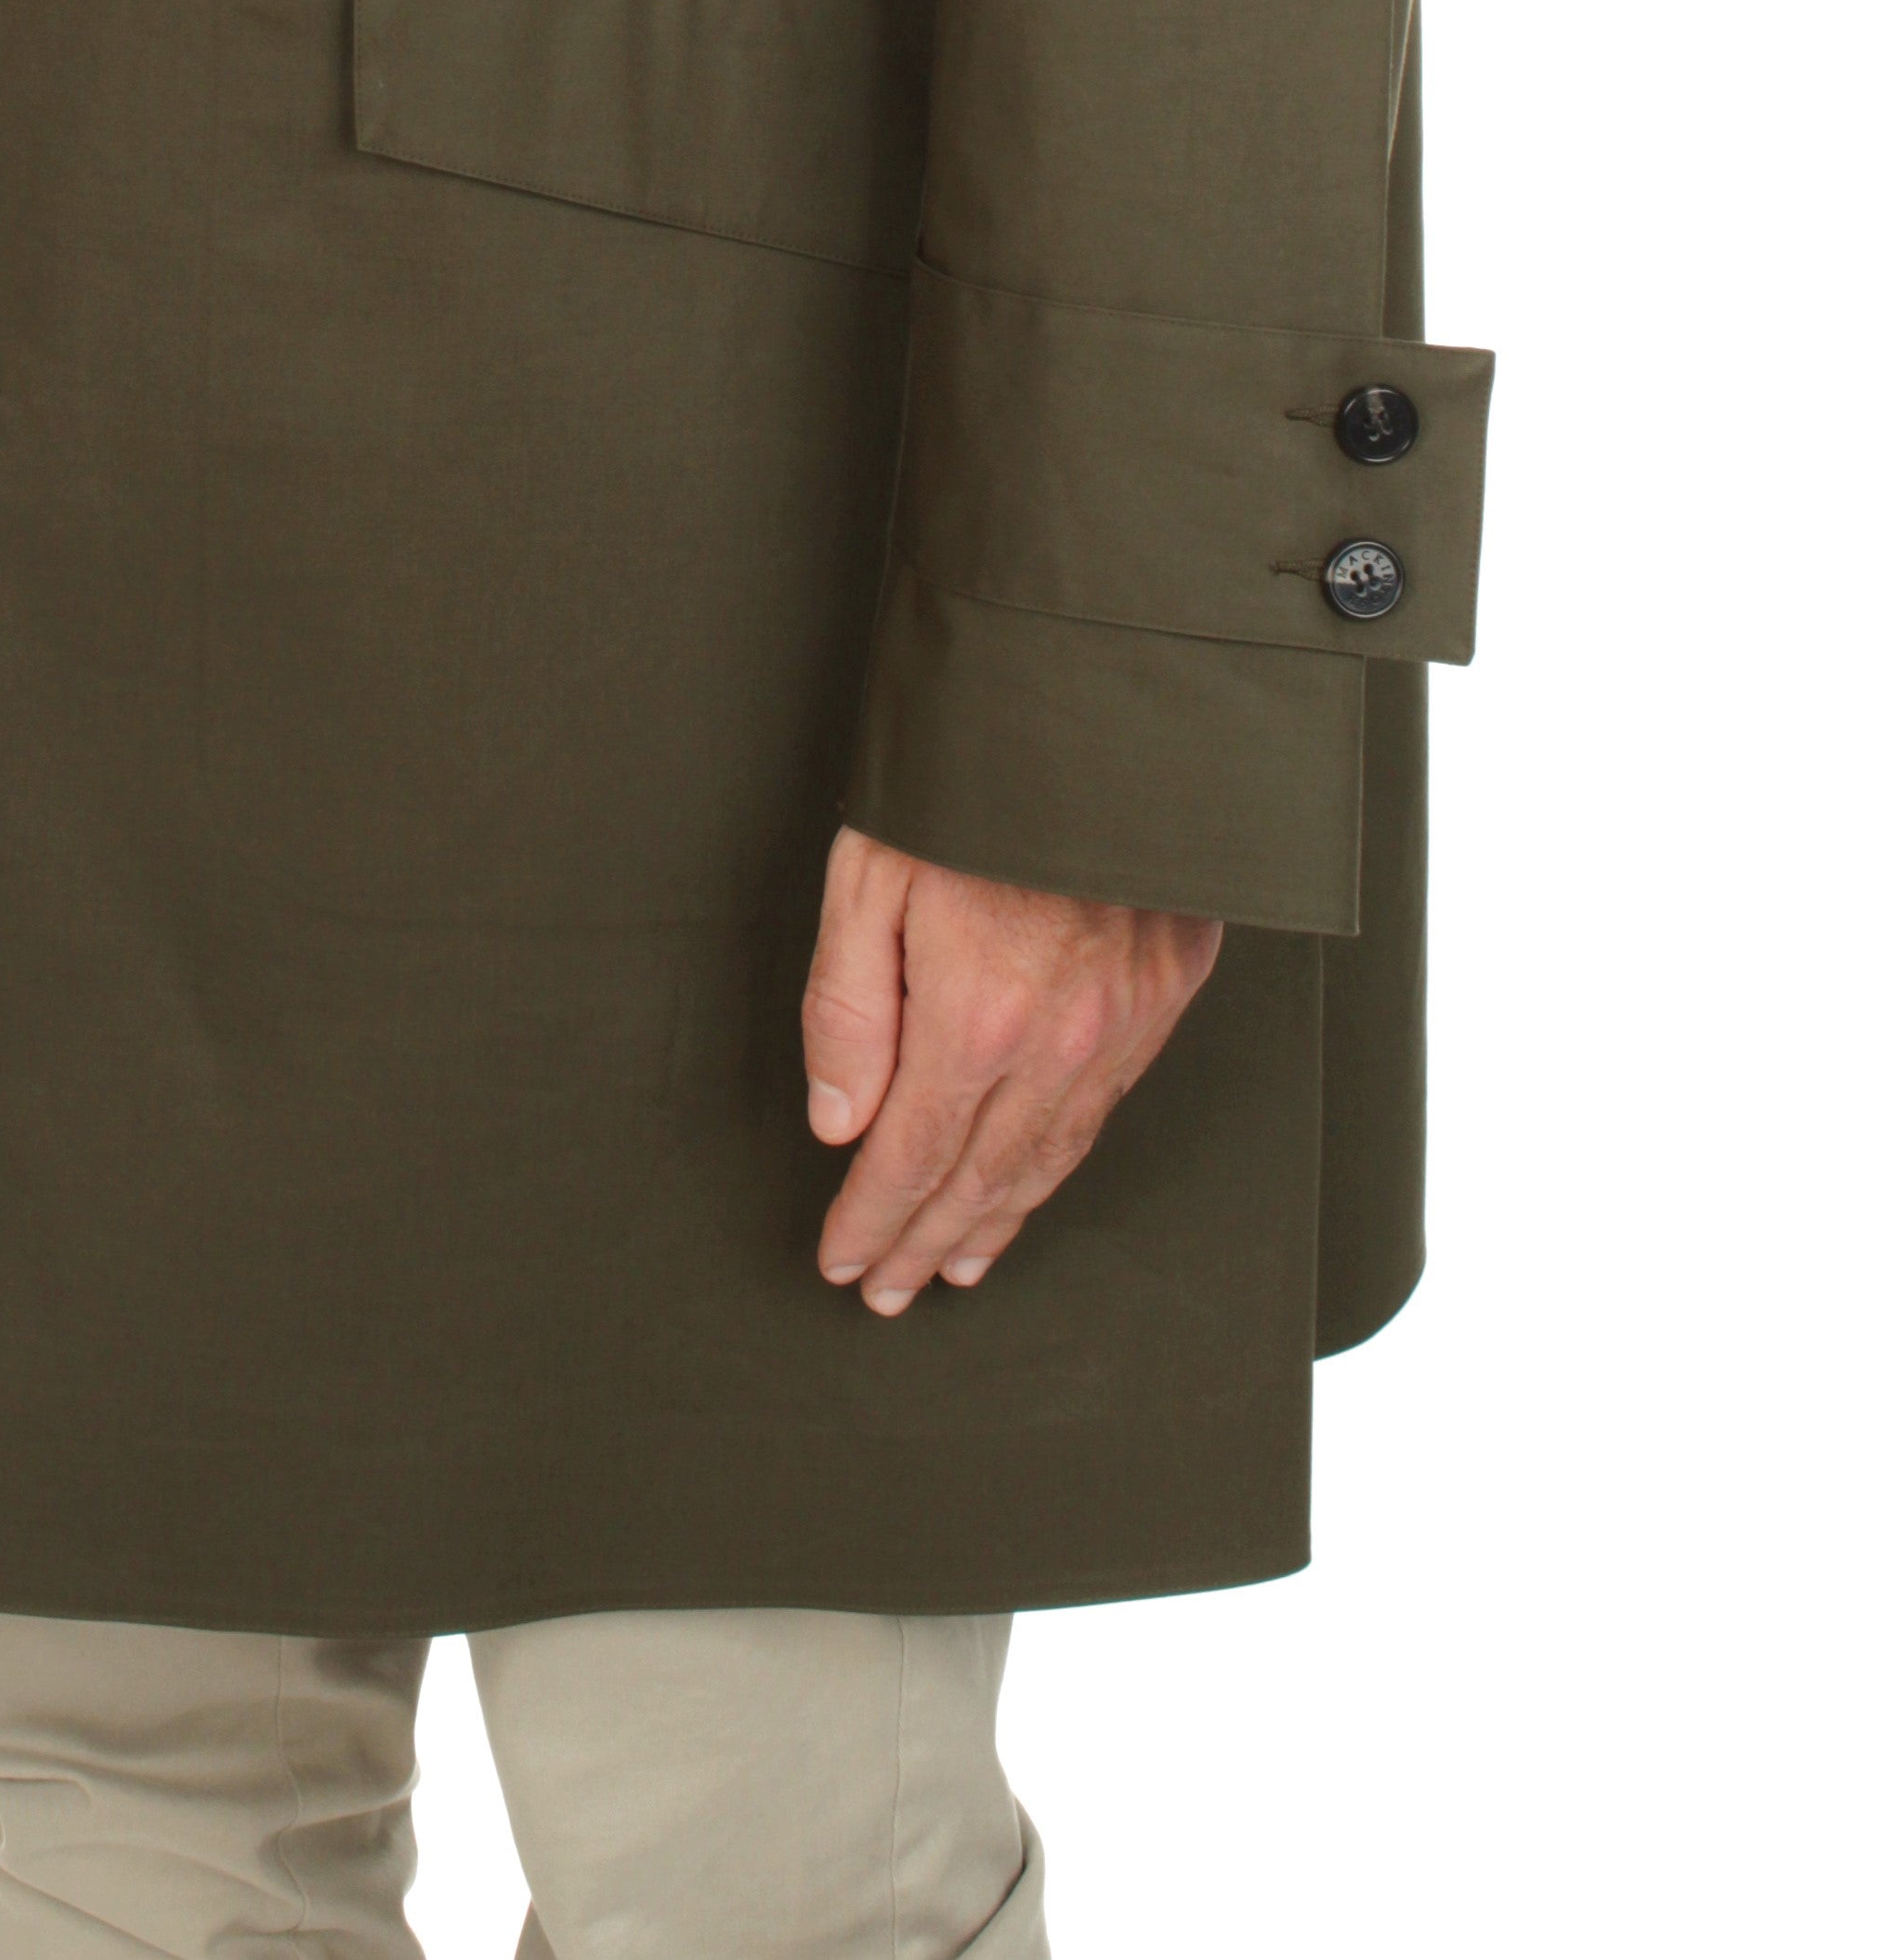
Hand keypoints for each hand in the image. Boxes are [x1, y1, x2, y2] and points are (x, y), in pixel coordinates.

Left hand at [802, 823, 1220, 1313]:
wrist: (1101, 712)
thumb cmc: (965, 784)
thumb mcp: (868, 877)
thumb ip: (847, 1007)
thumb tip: (839, 1121)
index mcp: (975, 1014)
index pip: (910, 1154)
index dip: (870, 1218)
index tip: (841, 1261)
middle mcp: (1058, 1040)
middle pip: (978, 1175)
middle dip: (921, 1239)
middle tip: (886, 1291)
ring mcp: (1122, 1023)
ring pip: (1049, 1159)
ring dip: (994, 1220)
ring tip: (952, 1263)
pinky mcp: (1163, 993)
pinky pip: (1101, 1112)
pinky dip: (1058, 1166)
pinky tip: (1031, 1184)